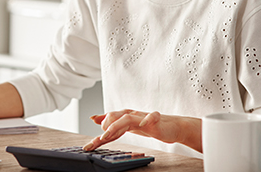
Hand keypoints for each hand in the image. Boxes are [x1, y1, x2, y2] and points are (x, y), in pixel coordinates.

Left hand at [83, 109, 201, 151]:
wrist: (172, 126)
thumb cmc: (150, 126)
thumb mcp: (129, 126)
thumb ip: (113, 123)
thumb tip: (95, 119)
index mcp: (125, 117)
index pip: (108, 123)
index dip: (98, 133)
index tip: (88, 145)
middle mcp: (132, 115)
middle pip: (114, 116)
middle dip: (105, 126)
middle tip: (100, 139)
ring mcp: (143, 117)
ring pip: (127, 117)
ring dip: (116, 124)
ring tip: (108, 133)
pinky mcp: (156, 119)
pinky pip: (151, 117)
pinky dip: (146, 119)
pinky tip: (142, 124)